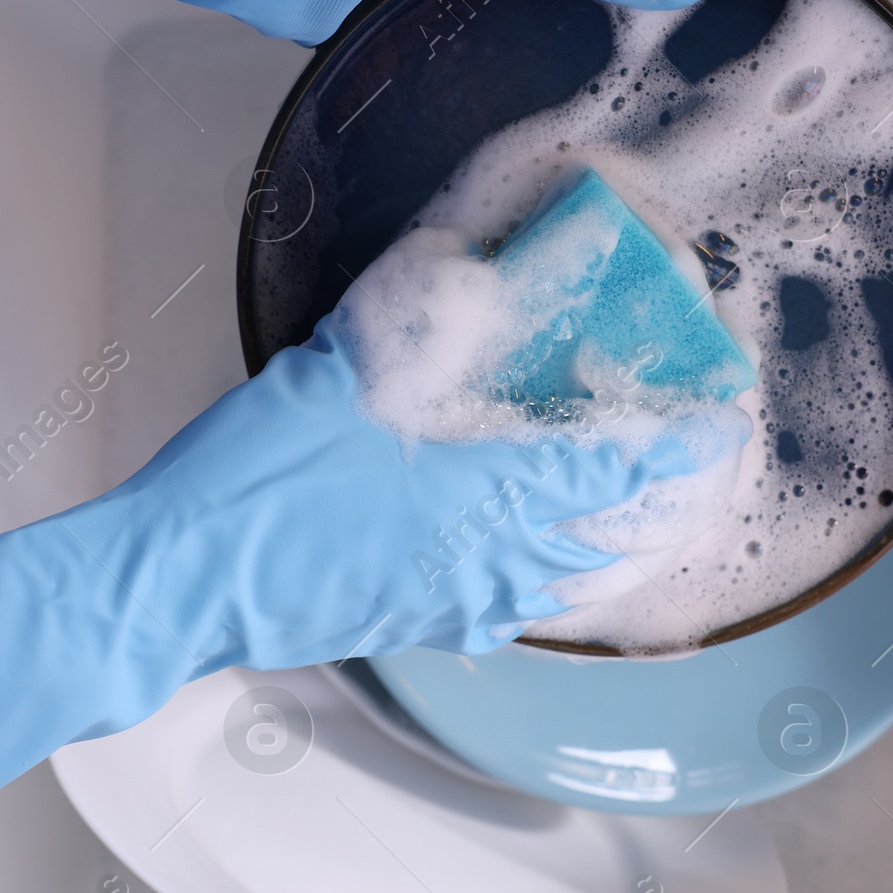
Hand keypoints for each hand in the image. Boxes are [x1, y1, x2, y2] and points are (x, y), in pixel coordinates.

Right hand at [0, 302, 697, 892]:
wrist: (173, 585)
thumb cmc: (245, 486)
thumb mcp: (324, 377)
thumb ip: (397, 321)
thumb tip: (452, 267)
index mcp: (476, 496)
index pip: (608, 471)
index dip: (674, 447)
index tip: (719, 422)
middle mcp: (479, 563)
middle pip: (604, 543)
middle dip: (660, 507)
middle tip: (692, 472)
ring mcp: (446, 605)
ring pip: (560, 587)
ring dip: (606, 551)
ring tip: (630, 520)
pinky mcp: (408, 625)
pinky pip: (504, 611)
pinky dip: (542, 585)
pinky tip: (529, 569)